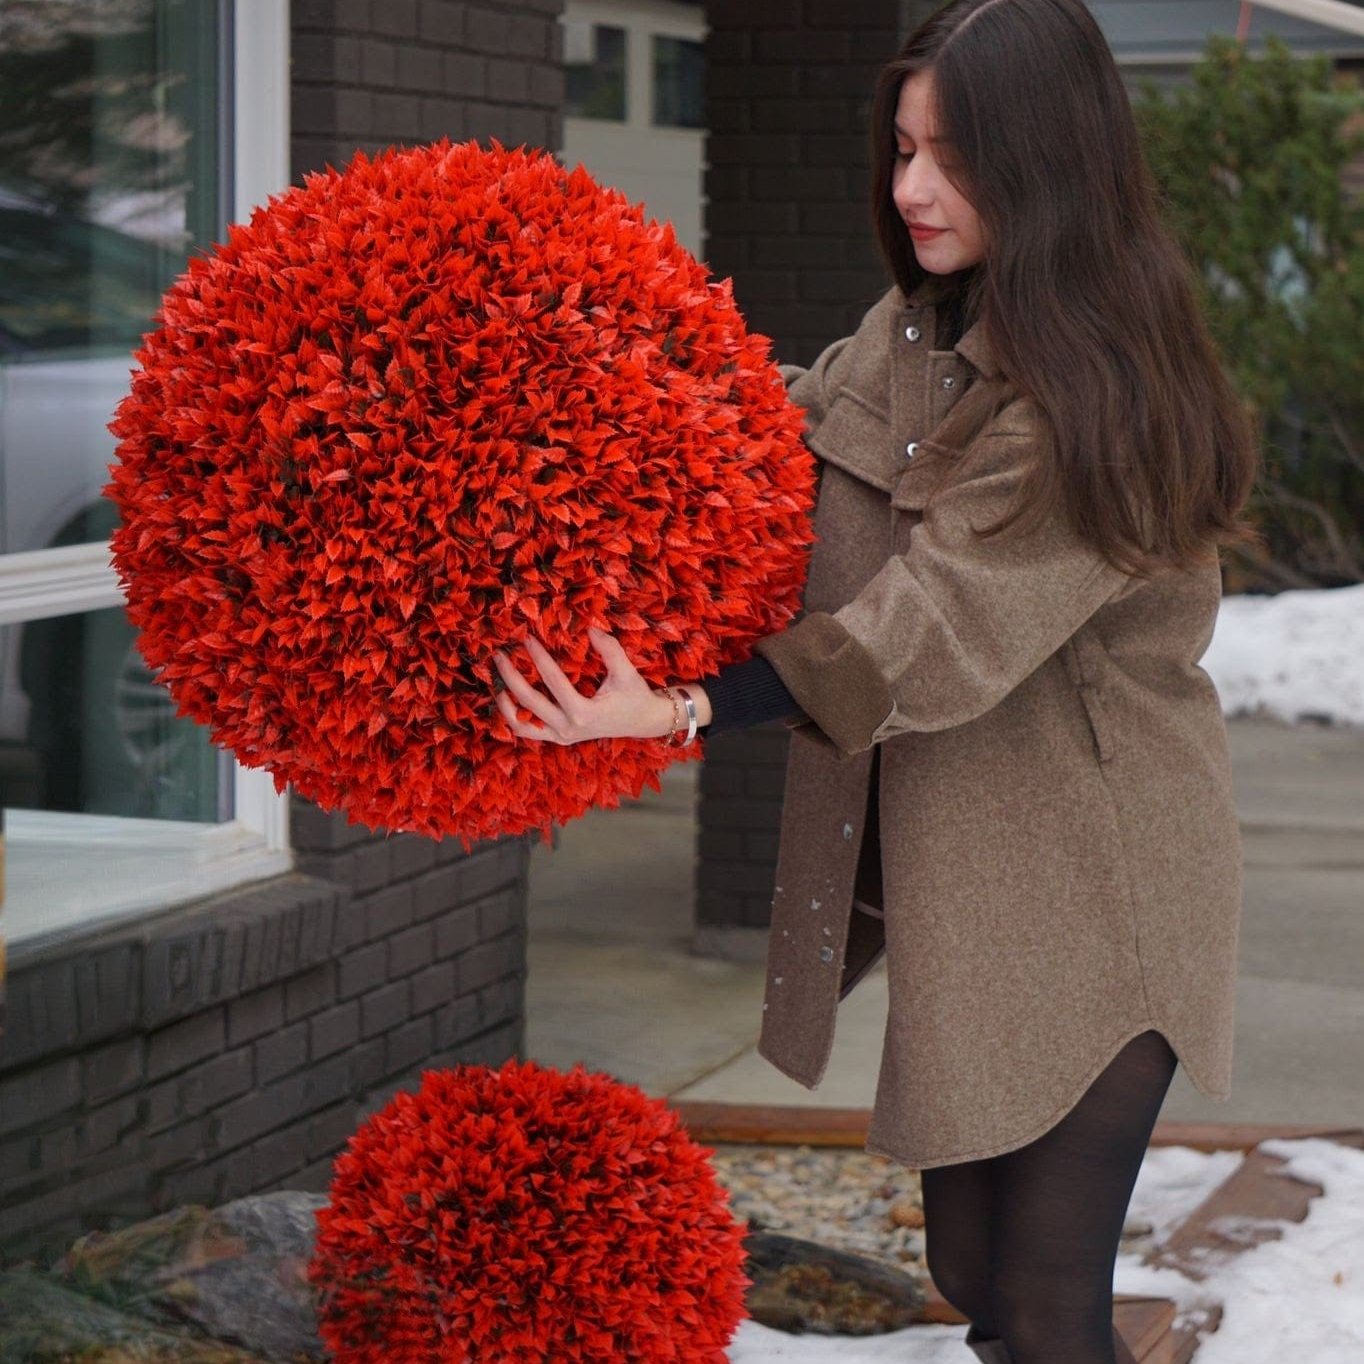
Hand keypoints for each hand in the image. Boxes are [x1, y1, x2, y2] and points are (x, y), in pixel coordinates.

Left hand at [491, 627, 680, 743]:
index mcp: (584, 713)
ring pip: (521, 724)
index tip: (526, 637)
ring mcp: (561, 737)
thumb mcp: (626, 672)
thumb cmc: (636, 695)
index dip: (538, 657)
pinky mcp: (559, 738)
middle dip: (510, 676)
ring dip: (505, 703)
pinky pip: (528, 731)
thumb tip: (588, 626)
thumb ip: (609, 649)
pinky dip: (514, 717)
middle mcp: (568, 729)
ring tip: (495, 681)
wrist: (643, 722)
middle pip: (528, 702)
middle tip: (498, 655)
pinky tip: (506, 699)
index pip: (553, 681)